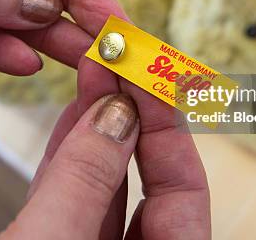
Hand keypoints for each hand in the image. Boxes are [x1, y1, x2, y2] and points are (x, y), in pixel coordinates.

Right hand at [0, 58, 211, 239]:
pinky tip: (71, 117)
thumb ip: (85, 180)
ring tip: (92, 68)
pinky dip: (70, 158)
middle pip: (148, 177)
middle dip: (131, 110)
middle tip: (115, 54)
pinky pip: (74, 200)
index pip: (185, 185)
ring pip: (107, 184)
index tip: (141, 66)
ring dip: (98, 124)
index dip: (164, 118)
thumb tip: (115, 113)